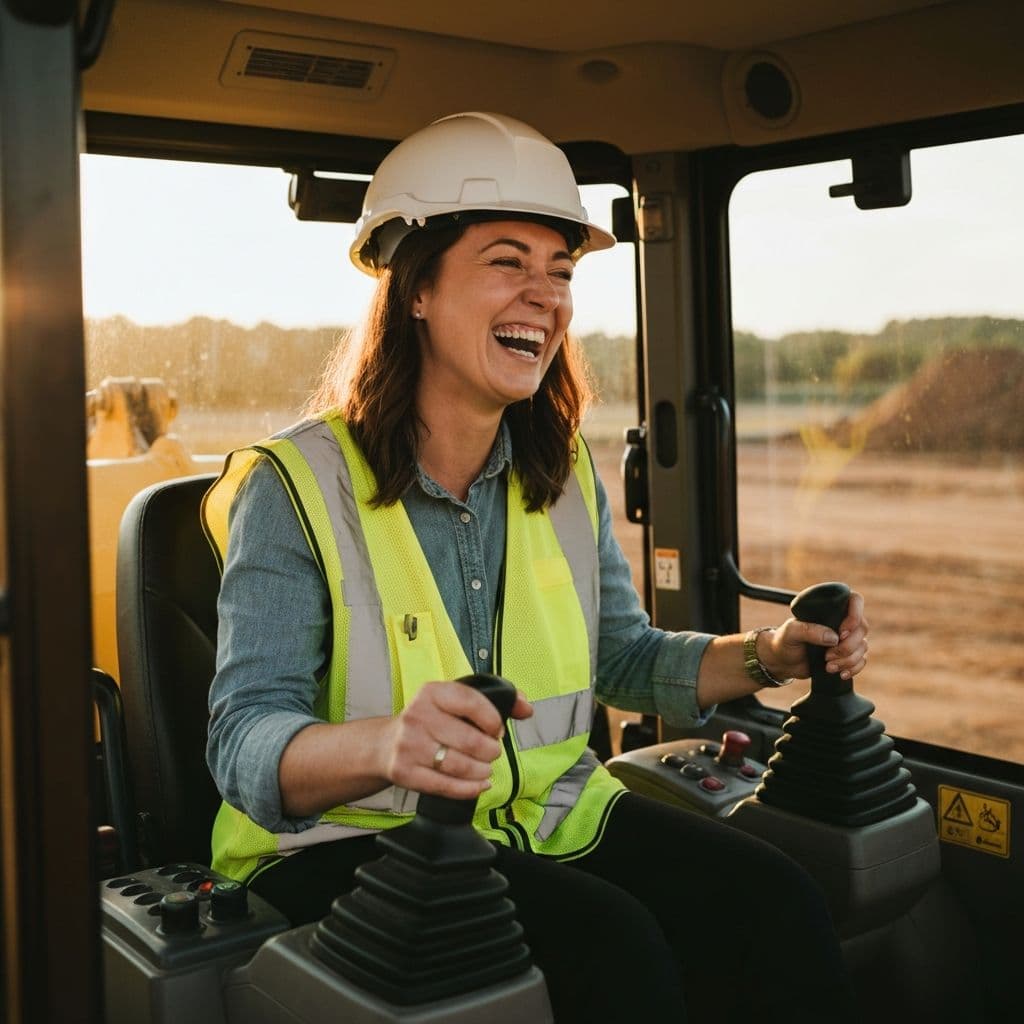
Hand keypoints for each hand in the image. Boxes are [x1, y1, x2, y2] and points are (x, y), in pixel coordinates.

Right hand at [382, 680, 532, 799]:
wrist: (384, 744)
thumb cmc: (428, 721)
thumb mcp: (453, 702)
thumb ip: (494, 702)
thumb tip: (527, 708)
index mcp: (432, 693)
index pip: (472, 702)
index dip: (493, 720)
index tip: (498, 730)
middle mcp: (418, 716)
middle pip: (470, 740)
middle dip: (490, 751)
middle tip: (492, 752)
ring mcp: (409, 746)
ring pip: (459, 766)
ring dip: (481, 771)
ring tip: (485, 769)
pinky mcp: (405, 772)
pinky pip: (445, 786)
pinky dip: (469, 789)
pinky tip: (478, 785)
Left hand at [759, 590, 868, 681]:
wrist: (782, 662)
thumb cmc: (784, 641)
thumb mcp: (790, 633)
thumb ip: (808, 631)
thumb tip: (833, 638)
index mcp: (829, 609)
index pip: (854, 600)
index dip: (855, 616)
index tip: (842, 633)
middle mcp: (841, 621)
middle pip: (862, 628)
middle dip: (847, 646)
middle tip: (827, 655)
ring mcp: (846, 638)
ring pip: (862, 646)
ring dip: (848, 660)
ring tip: (828, 666)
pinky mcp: (847, 654)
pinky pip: (861, 660)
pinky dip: (853, 668)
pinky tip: (840, 673)